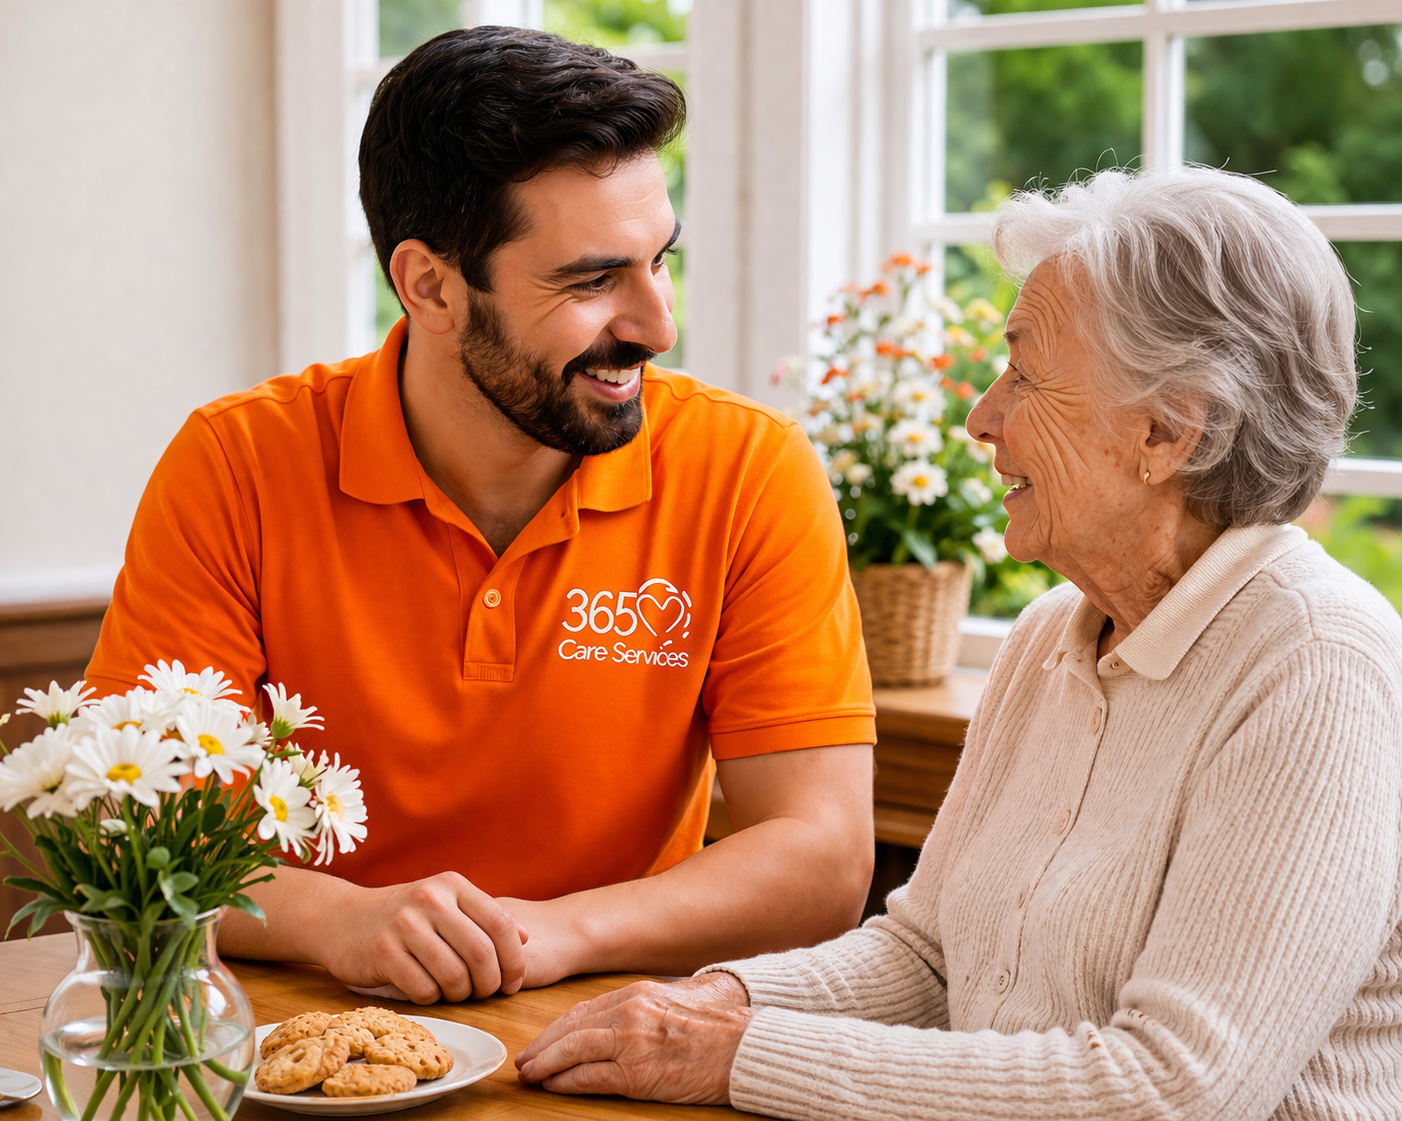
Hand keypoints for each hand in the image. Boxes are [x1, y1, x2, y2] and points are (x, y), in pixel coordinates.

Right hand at [315, 871, 528, 1002]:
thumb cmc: (404, 916)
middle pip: (481, 953)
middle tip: (485, 994)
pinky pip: (423, 989)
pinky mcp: (382, 953)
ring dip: (461, 994)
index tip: (514, 982)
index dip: (514, 960)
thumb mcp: (446, 905)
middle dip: (490, 983)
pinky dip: (432, 998)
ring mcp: (404, 925)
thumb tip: (525, 938)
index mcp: (452, 886)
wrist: (341, 918)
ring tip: (456, 993)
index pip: (500, 924)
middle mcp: (430, 900)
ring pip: (454, 975)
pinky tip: (427, 990)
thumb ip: (484, 918)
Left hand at [515, 975, 752, 1102]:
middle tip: (524, 1060)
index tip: (542, 1040)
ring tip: (530, 1075)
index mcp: (637, 994)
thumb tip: (620, 1016)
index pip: (583, 1010)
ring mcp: (631, 1042)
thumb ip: (646, 1006)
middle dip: (543, 1045)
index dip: (557, 1028)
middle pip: (570, 1028)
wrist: (742, 1047)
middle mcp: (629, 1013)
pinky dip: (566, 1081)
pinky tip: (553, 1085)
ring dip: (546, 1063)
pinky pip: (589, 1077)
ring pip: (572, 1050)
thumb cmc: (716, 1027)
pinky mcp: (636, 1073)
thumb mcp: (677, 1000)